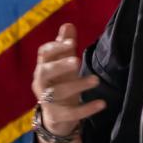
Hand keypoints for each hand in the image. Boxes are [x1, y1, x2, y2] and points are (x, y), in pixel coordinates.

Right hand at [30, 23, 105, 137]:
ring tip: (96, 80)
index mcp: (43, 67)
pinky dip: (86, 109)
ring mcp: (46, 101)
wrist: (55, 118)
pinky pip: (70, 113)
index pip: (44, 54)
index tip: (71, 42)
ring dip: (77, 85)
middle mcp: (41, 83)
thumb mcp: (63, 66)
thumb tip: (68, 24)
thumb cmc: (60, 84)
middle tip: (76, 61)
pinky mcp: (56, 116)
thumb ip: (65, 47)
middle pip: (44, 72)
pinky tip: (102, 104)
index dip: (55, 48)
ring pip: (58, 92)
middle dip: (59, 66)